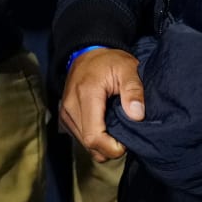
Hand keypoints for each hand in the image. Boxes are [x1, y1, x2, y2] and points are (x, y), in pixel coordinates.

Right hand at [60, 47, 144, 162]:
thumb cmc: (109, 61)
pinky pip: (81, 139)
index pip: (94, 136)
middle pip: (90, 145)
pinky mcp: (65, 117)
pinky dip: (95, 137)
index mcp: (86, 94)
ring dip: (103, 143)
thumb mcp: (127, 68)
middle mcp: (71, 106)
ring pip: (85, 145)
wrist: (87, 53)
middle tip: (125, 133)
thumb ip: (134, 90)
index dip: (112, 147)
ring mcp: (66, 113)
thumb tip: (137, 115)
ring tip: (115, 126)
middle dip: (110, 147)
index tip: (127, 141)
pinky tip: (104, 123)